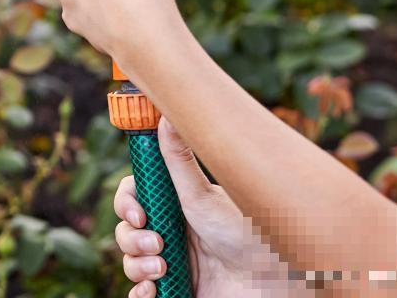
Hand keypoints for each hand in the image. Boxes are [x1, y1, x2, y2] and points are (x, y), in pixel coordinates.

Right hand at [115, 119, 298, 296]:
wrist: (271, 280)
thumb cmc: (245, 234)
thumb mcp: (203, 196)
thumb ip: (178, 159)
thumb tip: (166, 116)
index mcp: (174, 205)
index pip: (133, 196)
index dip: (126, 203)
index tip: (137, 213)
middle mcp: (170, 231)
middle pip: (125, 229)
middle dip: (132, 238)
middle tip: (158, 244)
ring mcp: (170, 262)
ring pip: (129, 261)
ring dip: (137, 265)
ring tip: (164, 271)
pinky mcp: (174, 291)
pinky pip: (139, 293)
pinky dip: (140, 293)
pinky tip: (153, 291)